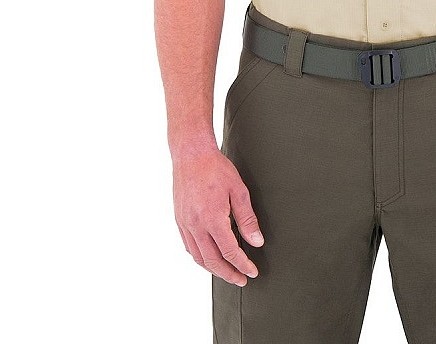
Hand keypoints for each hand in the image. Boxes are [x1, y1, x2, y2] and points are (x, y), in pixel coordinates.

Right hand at [172, 146, 264, 284]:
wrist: (191, 154)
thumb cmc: (216, 168)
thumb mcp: (238, 190)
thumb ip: (247, 219)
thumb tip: (257, 242)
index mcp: (212, 219)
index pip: (229, 252)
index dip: (242, 265)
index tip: (252, 272)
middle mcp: (195, 225)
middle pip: (212, 261)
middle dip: (228, 273)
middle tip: (241, 280)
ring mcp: (184, 224)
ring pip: (198, 257)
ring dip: (213, 269)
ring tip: (227, 272)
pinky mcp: (179, 220)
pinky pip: (189, 246)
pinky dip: (200, 257)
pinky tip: (209, 257)